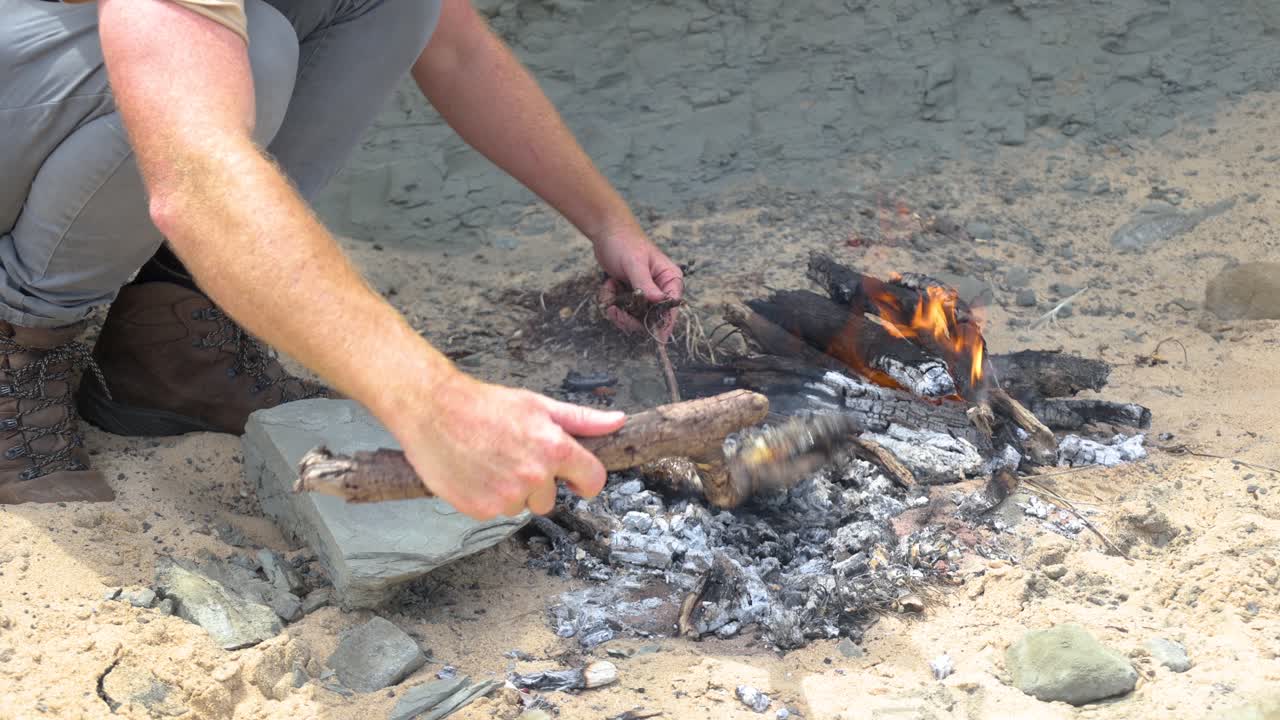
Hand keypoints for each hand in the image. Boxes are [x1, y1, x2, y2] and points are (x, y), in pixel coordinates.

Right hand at [391, 373, 625, 519]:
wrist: (433, 410)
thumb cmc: (486, 405)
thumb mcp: (538, 405)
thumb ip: (581, 420)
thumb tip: (618, 421)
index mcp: (554, 448)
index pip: (593, 480)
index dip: (585, 480)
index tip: (575, 478)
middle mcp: (533, 476)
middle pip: (551, 498)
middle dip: (538, 482)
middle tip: (513, 455)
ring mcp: (506, 496)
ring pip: (522, 506)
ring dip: (511, 491)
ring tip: (491, 461)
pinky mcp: (480, 509)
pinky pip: (495, 511)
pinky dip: (487, 497)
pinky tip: (475, 472)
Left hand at [593, 224, 683, 340]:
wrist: (606, 232)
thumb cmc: (624, 242)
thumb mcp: (634, 263)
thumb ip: (645, 284)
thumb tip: (659, 302)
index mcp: (670, 279)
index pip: (671, 308)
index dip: (662, 324)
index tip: (653, 339)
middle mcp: (660, 289)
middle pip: (651, 319)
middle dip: (630, 318)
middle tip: (613, 310)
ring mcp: (645, 294)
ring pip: (634, 318)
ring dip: (618, 310)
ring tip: (608, 293)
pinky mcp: (631, 296)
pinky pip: (623, 310)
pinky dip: (611, 302)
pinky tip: (607, 287)